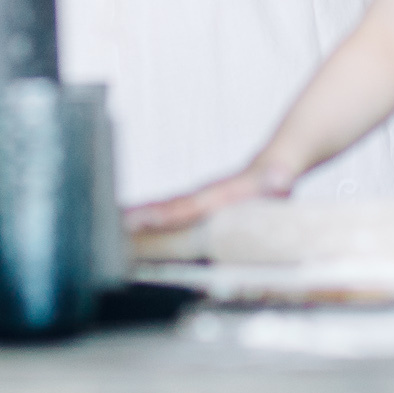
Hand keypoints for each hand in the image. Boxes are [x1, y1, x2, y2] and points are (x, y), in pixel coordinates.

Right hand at [123, 159, 294, 236]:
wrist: (275, 164)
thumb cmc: (276, 178)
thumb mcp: (278, 179)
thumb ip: (277, 179)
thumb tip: (281, 177)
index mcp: (219, 194)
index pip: (185, 206)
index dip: (163, 214)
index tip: (140, 219)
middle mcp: (203, 195)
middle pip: (165, 207)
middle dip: (138, 217)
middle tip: (112, 225)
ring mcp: (197, 199)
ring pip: (163, 209)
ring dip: (137, 218)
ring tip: (112, 227)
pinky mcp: (197, 205)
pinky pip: (169, 212)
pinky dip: (148, 218)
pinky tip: (133, 226)